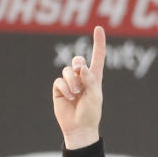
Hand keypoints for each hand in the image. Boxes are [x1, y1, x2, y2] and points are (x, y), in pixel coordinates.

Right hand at [53, 25, 105, 149]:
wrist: (79, 128)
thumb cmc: (91, 114)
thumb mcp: (95, 96)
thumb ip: (90, 80)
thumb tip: (80, 67)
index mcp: (94, 78)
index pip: (97, 57)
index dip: (98, 43)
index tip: (98, 28)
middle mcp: (81, 78)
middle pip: (78, 60)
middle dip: (78, 63)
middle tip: (79, 71)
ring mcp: (70, 83)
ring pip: (67, 70)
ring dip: (72, 80)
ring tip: (75, 93)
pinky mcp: (59, 89)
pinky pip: (59, 81)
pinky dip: (64, 88)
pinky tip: (69, 97)